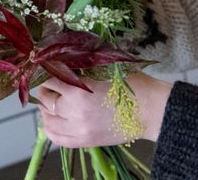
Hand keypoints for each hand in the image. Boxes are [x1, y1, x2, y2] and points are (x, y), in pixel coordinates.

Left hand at [36, 73, 172, 147]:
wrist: (152, 110)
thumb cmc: (133, 84)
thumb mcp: (106, 67)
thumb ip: (82, 64)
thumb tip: (62, 57)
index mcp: (80, 90)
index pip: (48, 79)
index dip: (45, 70)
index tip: (45, 65)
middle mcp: (75, 111)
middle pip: (46, 99)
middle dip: (46, 88)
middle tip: (51, 81)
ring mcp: (79, 129)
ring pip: (48, 120)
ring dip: (46, 109)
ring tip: (53, 100)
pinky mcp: (86, 141)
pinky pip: (57, 138)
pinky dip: (51, 128)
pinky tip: (54, 118)